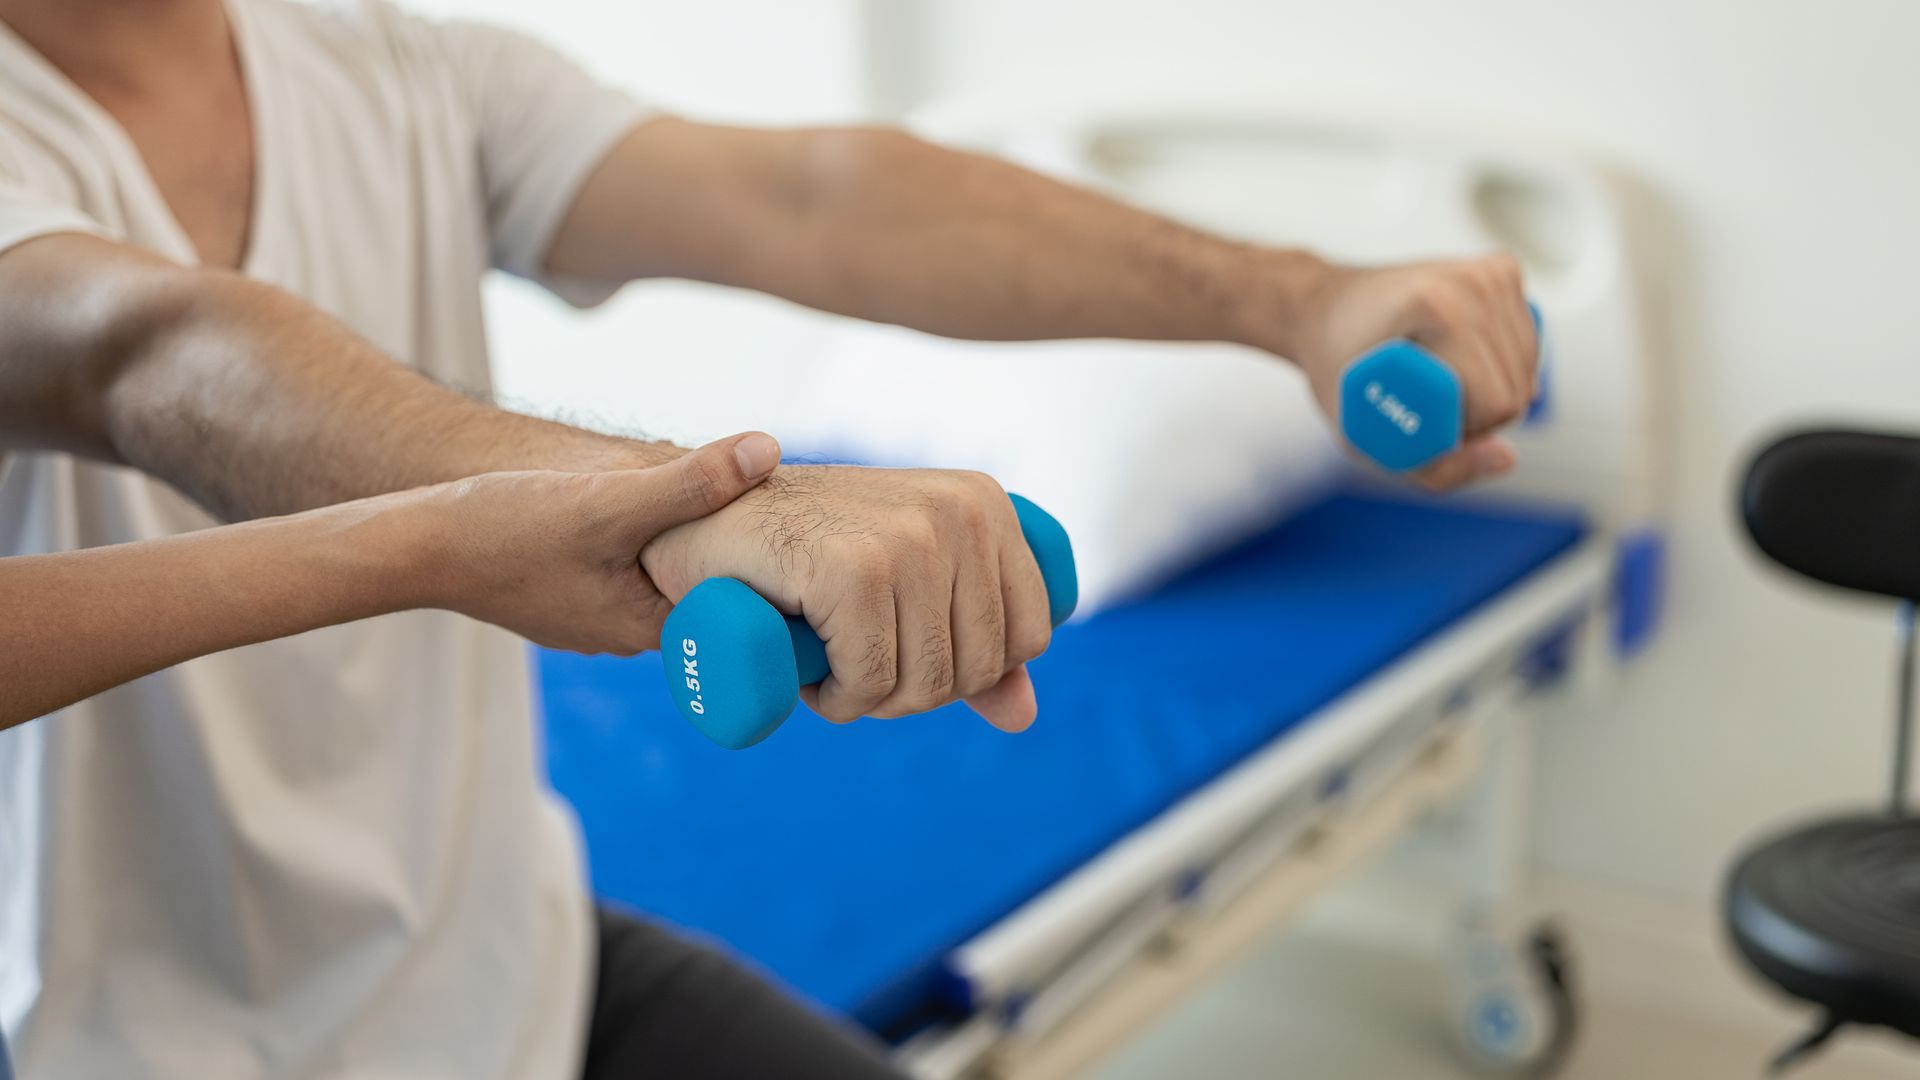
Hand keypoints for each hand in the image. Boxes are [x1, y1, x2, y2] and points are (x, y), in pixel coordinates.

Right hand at [417, 432, 780, 653]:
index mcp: (648, 628)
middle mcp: (626, 634)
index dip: (771, 568)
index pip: (739, 611)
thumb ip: (691, 481)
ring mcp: (595, 615)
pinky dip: (648, 539)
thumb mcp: (609, 502)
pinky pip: (628, 567)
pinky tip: (658, 501)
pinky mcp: (569, 591)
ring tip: (730, 494)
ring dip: (688, 541)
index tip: (798, 527)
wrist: (413, 546)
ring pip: (664, 575)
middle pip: (703, 591)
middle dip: (733, 552)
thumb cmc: (506, 529)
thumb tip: (770, 450)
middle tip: (778, 502)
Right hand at [638, 466, 1053, 732]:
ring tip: (832, 659)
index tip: (908, 652)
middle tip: (857, 660)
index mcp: (986, 506)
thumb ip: (975, 641)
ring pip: (924, 684)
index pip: (1029, 636)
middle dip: (914, 692)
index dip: (970, 672)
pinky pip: (870, 682)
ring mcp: (908, 538)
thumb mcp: (908, 585)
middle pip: (976, 669)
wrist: (704, 518)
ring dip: (869, 700)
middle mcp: (959, 512)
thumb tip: (1023, 716)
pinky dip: (837, 699)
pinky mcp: (853, 570)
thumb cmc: (808, 555)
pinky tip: (812, 670)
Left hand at [1283, 255, 1538, 490]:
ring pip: (1527, 370)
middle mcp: (1472, 281)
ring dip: (1491, 394)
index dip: (1464, 431)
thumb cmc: (1338, 370)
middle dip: (1479, 417)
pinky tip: (1460, 360)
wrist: (1324, 309)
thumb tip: (1506, 458)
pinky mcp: (1502, 270)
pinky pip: (1527, 345)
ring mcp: (1491, 271)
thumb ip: (1438, 469)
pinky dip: (1500, 368)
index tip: (1418, 421)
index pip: (1494, 402)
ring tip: (1439, 385)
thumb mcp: (1365, 438)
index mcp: (1435, 306)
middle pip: (1516, 389)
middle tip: (1425, 406)